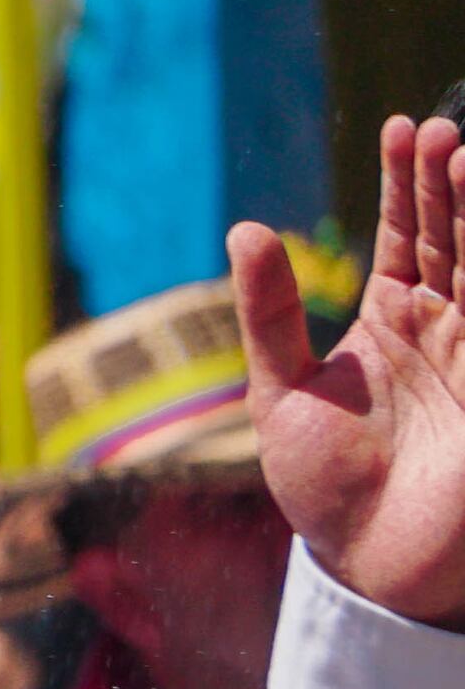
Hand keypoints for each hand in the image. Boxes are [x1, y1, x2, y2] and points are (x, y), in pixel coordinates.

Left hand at [248, 118, 464, 629]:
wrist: (369, 560)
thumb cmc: (327, 483)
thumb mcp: (281, 391)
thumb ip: (269, 313)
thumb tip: (245, 227)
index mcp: (394, 320)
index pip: (409, 233)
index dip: (407, 182)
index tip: (403, 128)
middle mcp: (447, 325)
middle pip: (455, 235)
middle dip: (449, 183)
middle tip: (438, 133)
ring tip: (462, 154)